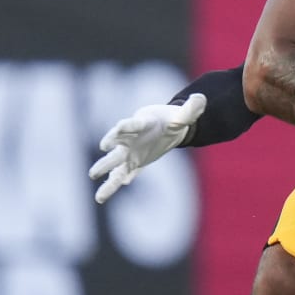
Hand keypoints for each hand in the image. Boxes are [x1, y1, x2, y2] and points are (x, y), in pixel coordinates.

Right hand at [89, 94, 205, 203]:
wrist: (167, 127)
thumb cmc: (172, 120)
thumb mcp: (184, 116)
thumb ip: (191, 110)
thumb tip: (201, 99)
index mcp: (142, 123)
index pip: (131, 124)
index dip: (125, 128)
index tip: (116, 131)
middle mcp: (131, 138)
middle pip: (117, 143)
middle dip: (109, 144)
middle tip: (103, 147)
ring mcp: (130, 151)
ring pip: (115, 164)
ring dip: (104, 171)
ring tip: (93, 181)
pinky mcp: (134, 162)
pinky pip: (122, 174)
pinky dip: (115, 183)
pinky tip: (103, 196)